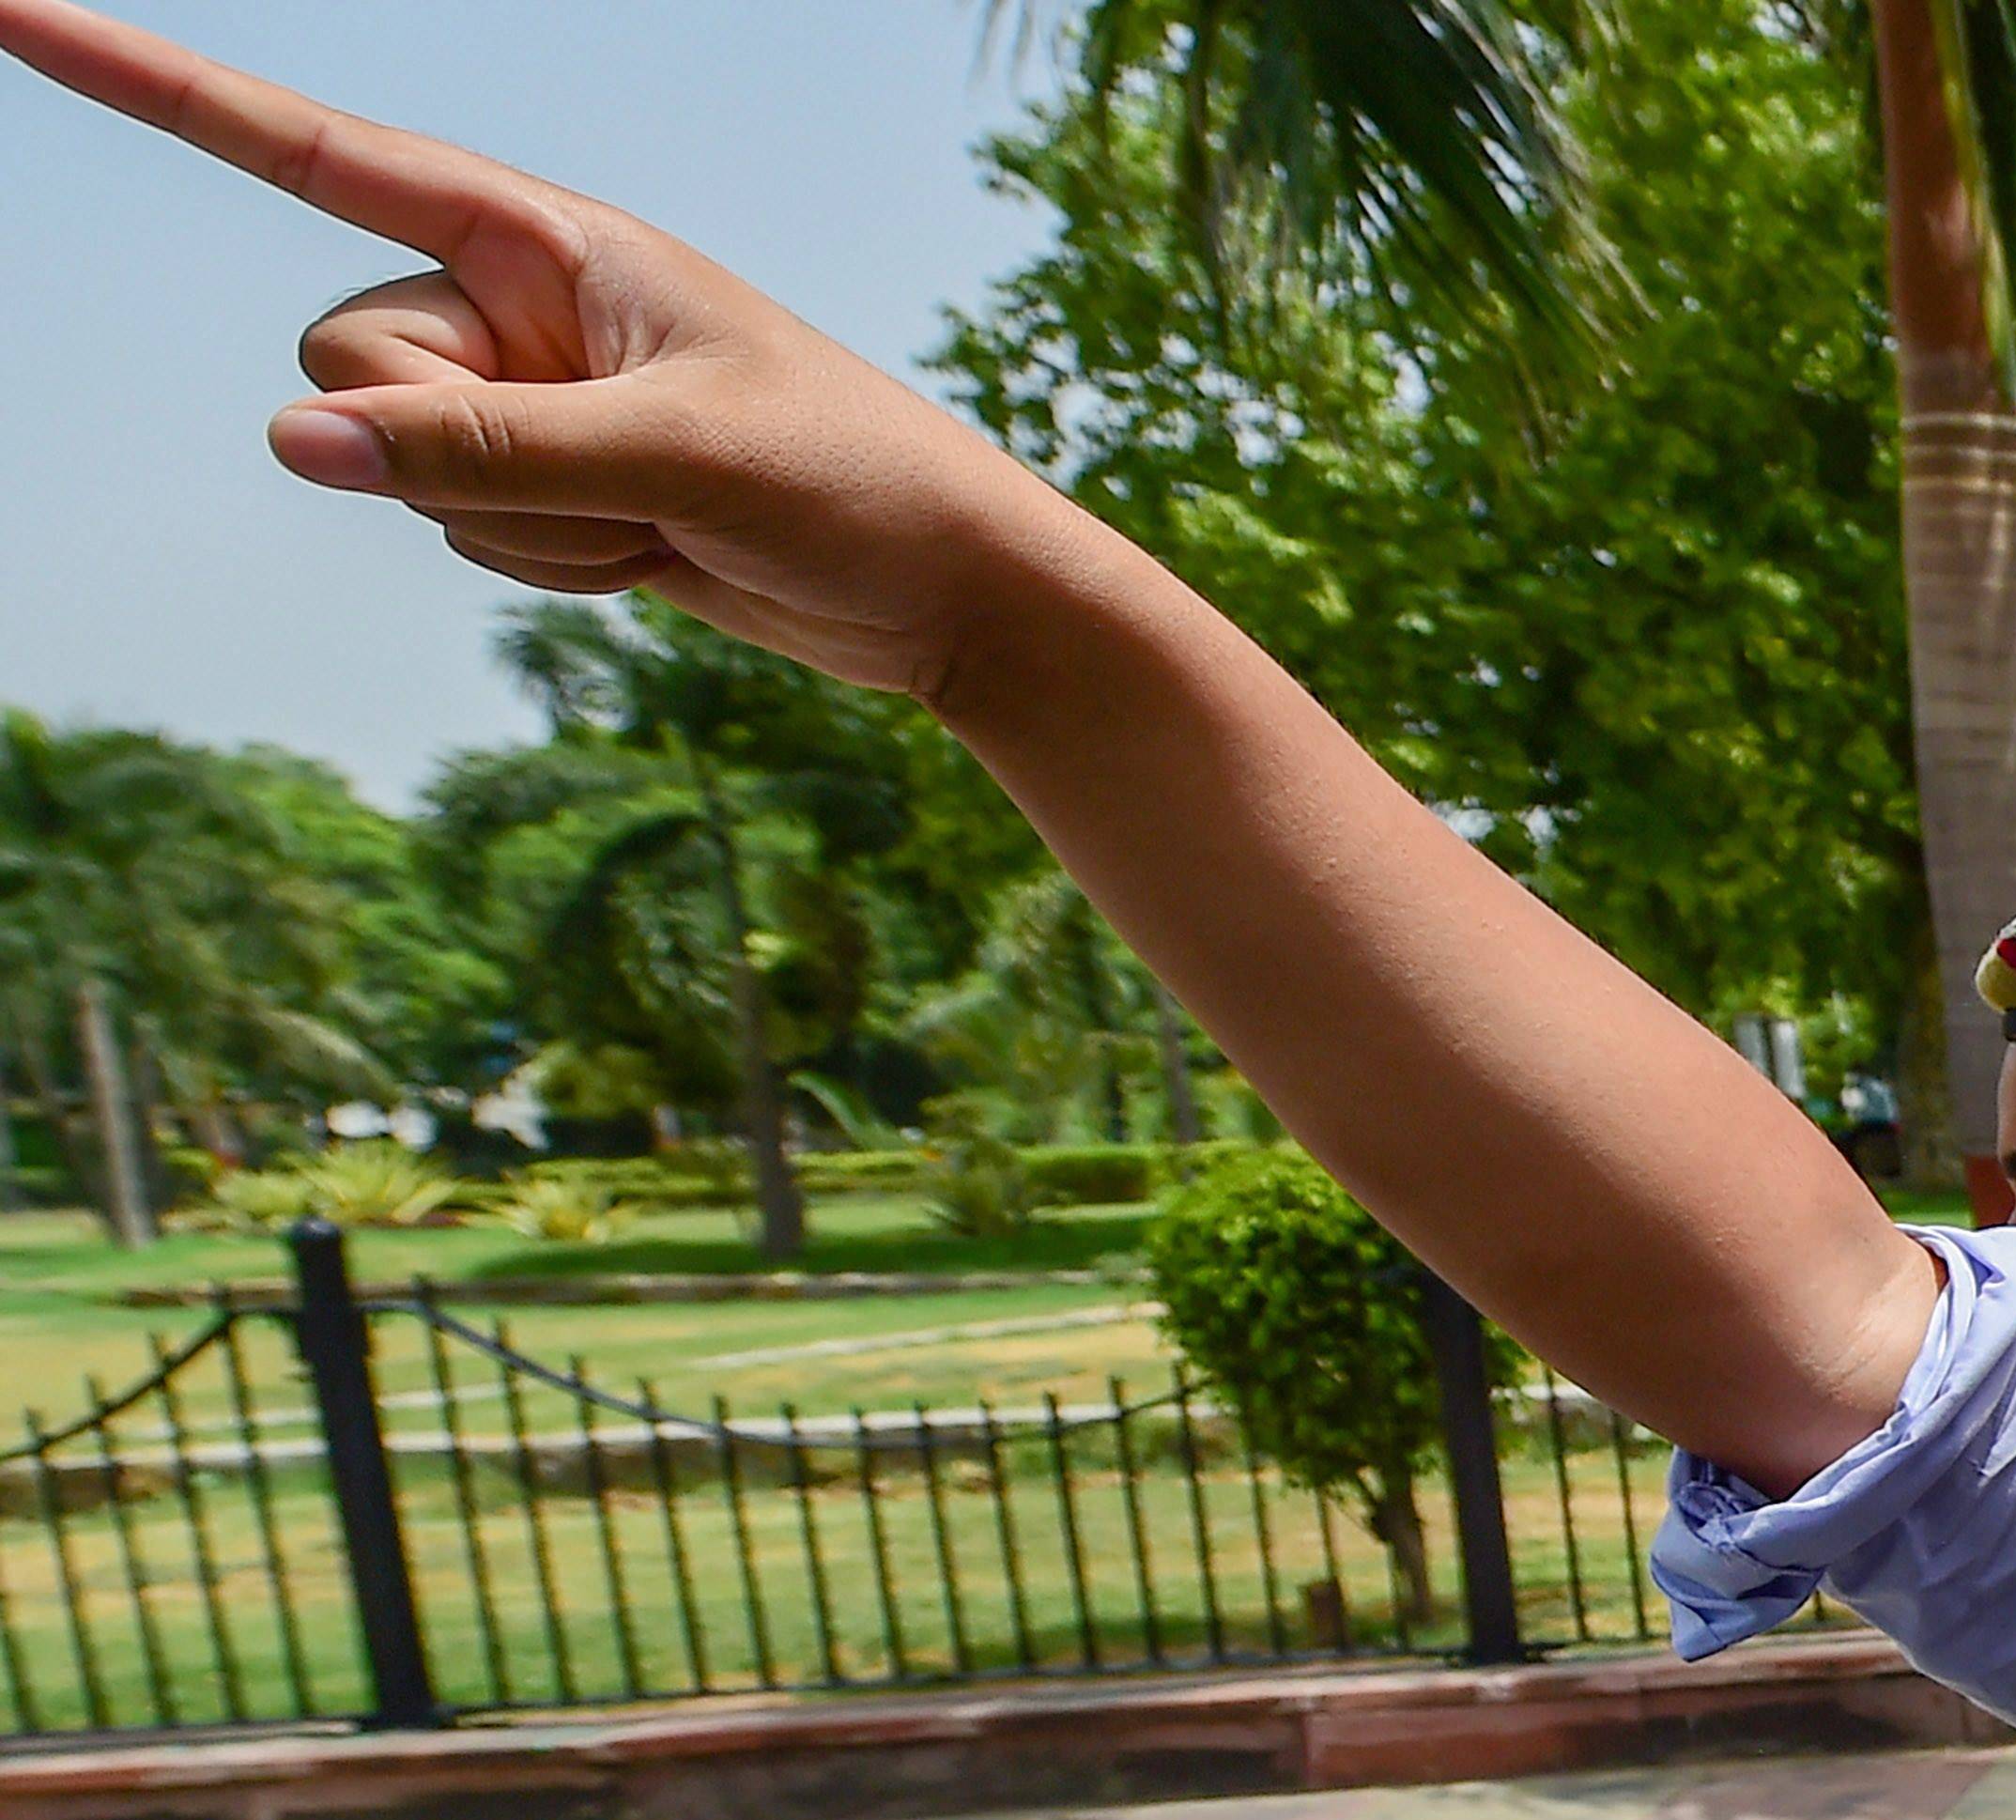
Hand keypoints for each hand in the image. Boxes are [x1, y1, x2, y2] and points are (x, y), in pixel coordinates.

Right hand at [0, 0, 1076, 695]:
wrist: (947, 590)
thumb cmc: (851, 485)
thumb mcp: (675, 460)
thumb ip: (487, 450)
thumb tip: (303, 444)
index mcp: (545, 235)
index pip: (319, 151)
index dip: (167, 91)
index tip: (18, 18)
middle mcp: (513, 302)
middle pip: (343, 366)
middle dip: (451, 444)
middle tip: (615, 469)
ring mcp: (519, 400)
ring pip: (395, 468)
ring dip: (520, 524)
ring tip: (659, 516)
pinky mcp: (541, 487)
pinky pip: (459, 532)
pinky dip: (545, 563)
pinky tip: (649, 557)